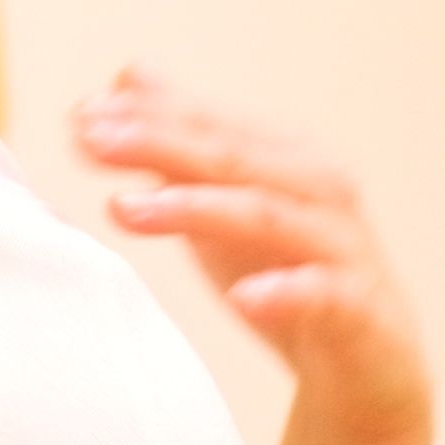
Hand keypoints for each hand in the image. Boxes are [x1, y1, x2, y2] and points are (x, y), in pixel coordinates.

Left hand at [73, 66, 430, 444]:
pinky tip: (244, 300)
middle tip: (90, 140)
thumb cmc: (285, 271)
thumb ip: (179, 146)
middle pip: (232, 156)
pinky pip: (325, 295)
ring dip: (196, 207)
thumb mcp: (221, 206)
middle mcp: (316, 190)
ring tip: (125, 209)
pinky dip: (286, 292)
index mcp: (284, 157)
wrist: (367, 368)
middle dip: (159, 142)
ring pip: (268, 215)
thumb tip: (126, 76)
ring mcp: (342, 248)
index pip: (208, 123)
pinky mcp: (362, 310)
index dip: (145, 115)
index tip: (77, 116)